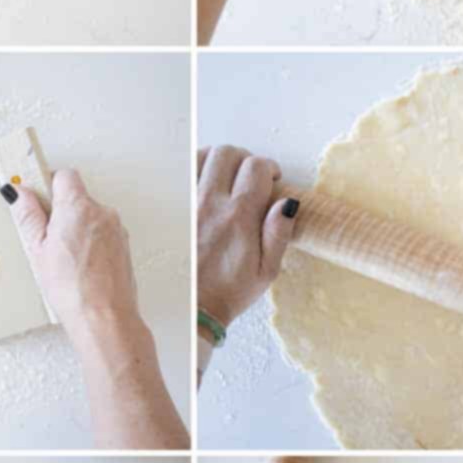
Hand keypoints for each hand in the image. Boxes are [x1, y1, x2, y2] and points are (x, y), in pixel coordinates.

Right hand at [5, 168, 139, 345]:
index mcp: (78, 207)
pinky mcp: (123, 246)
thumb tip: (19, 193)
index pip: (63, 175)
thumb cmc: (73, 289)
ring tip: (63, 259)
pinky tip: (79, 266)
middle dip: (61, 212)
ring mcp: (116, 230)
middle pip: (77, 198)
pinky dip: (90, 244)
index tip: (35, 195)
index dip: (47, 184)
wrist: (104, 318)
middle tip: (46, 237)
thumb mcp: (37, 250)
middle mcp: (102, 212)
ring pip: (90, 218)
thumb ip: (28, 215)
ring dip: (76, 230)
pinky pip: (102, 235)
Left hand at [198, 145, 298, 327]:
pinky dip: (196, 169)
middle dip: (245, 159)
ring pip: (202, 156)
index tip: (272, 179)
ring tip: (227, 176)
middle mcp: (211, 205)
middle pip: (228, 154)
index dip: (269, 168)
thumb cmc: (230, 292)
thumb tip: (288, 203)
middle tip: (250, 176)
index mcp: (239, 218)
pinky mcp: (175, 209)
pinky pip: (182, 173)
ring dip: (219, 160)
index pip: (256, 167)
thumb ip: (279, 233)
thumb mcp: (267, 271)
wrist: (194, 308)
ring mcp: (188, 204)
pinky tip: (205, 181)